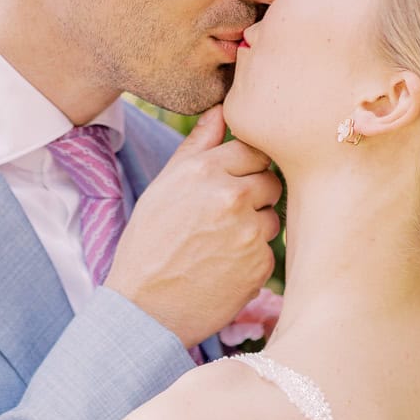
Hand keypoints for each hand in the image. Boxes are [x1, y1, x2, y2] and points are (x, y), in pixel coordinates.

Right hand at [106, 107, 281, 350]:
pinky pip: (269, 252)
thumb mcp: (163, 187)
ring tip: (222, 247)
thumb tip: (221, 110)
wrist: (145, 310)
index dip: (244, 169)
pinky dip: (252, 260)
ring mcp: (249, 232)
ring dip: (256, 229)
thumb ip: (197, 147)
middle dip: (255, 196)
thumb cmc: (148, 245)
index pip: (254, 150)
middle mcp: (231, 196)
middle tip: (226, 220)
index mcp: (206, 170)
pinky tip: (224, 270)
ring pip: (274, 217)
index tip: (230, 187)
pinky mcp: (259, 266)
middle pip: (271, 181)